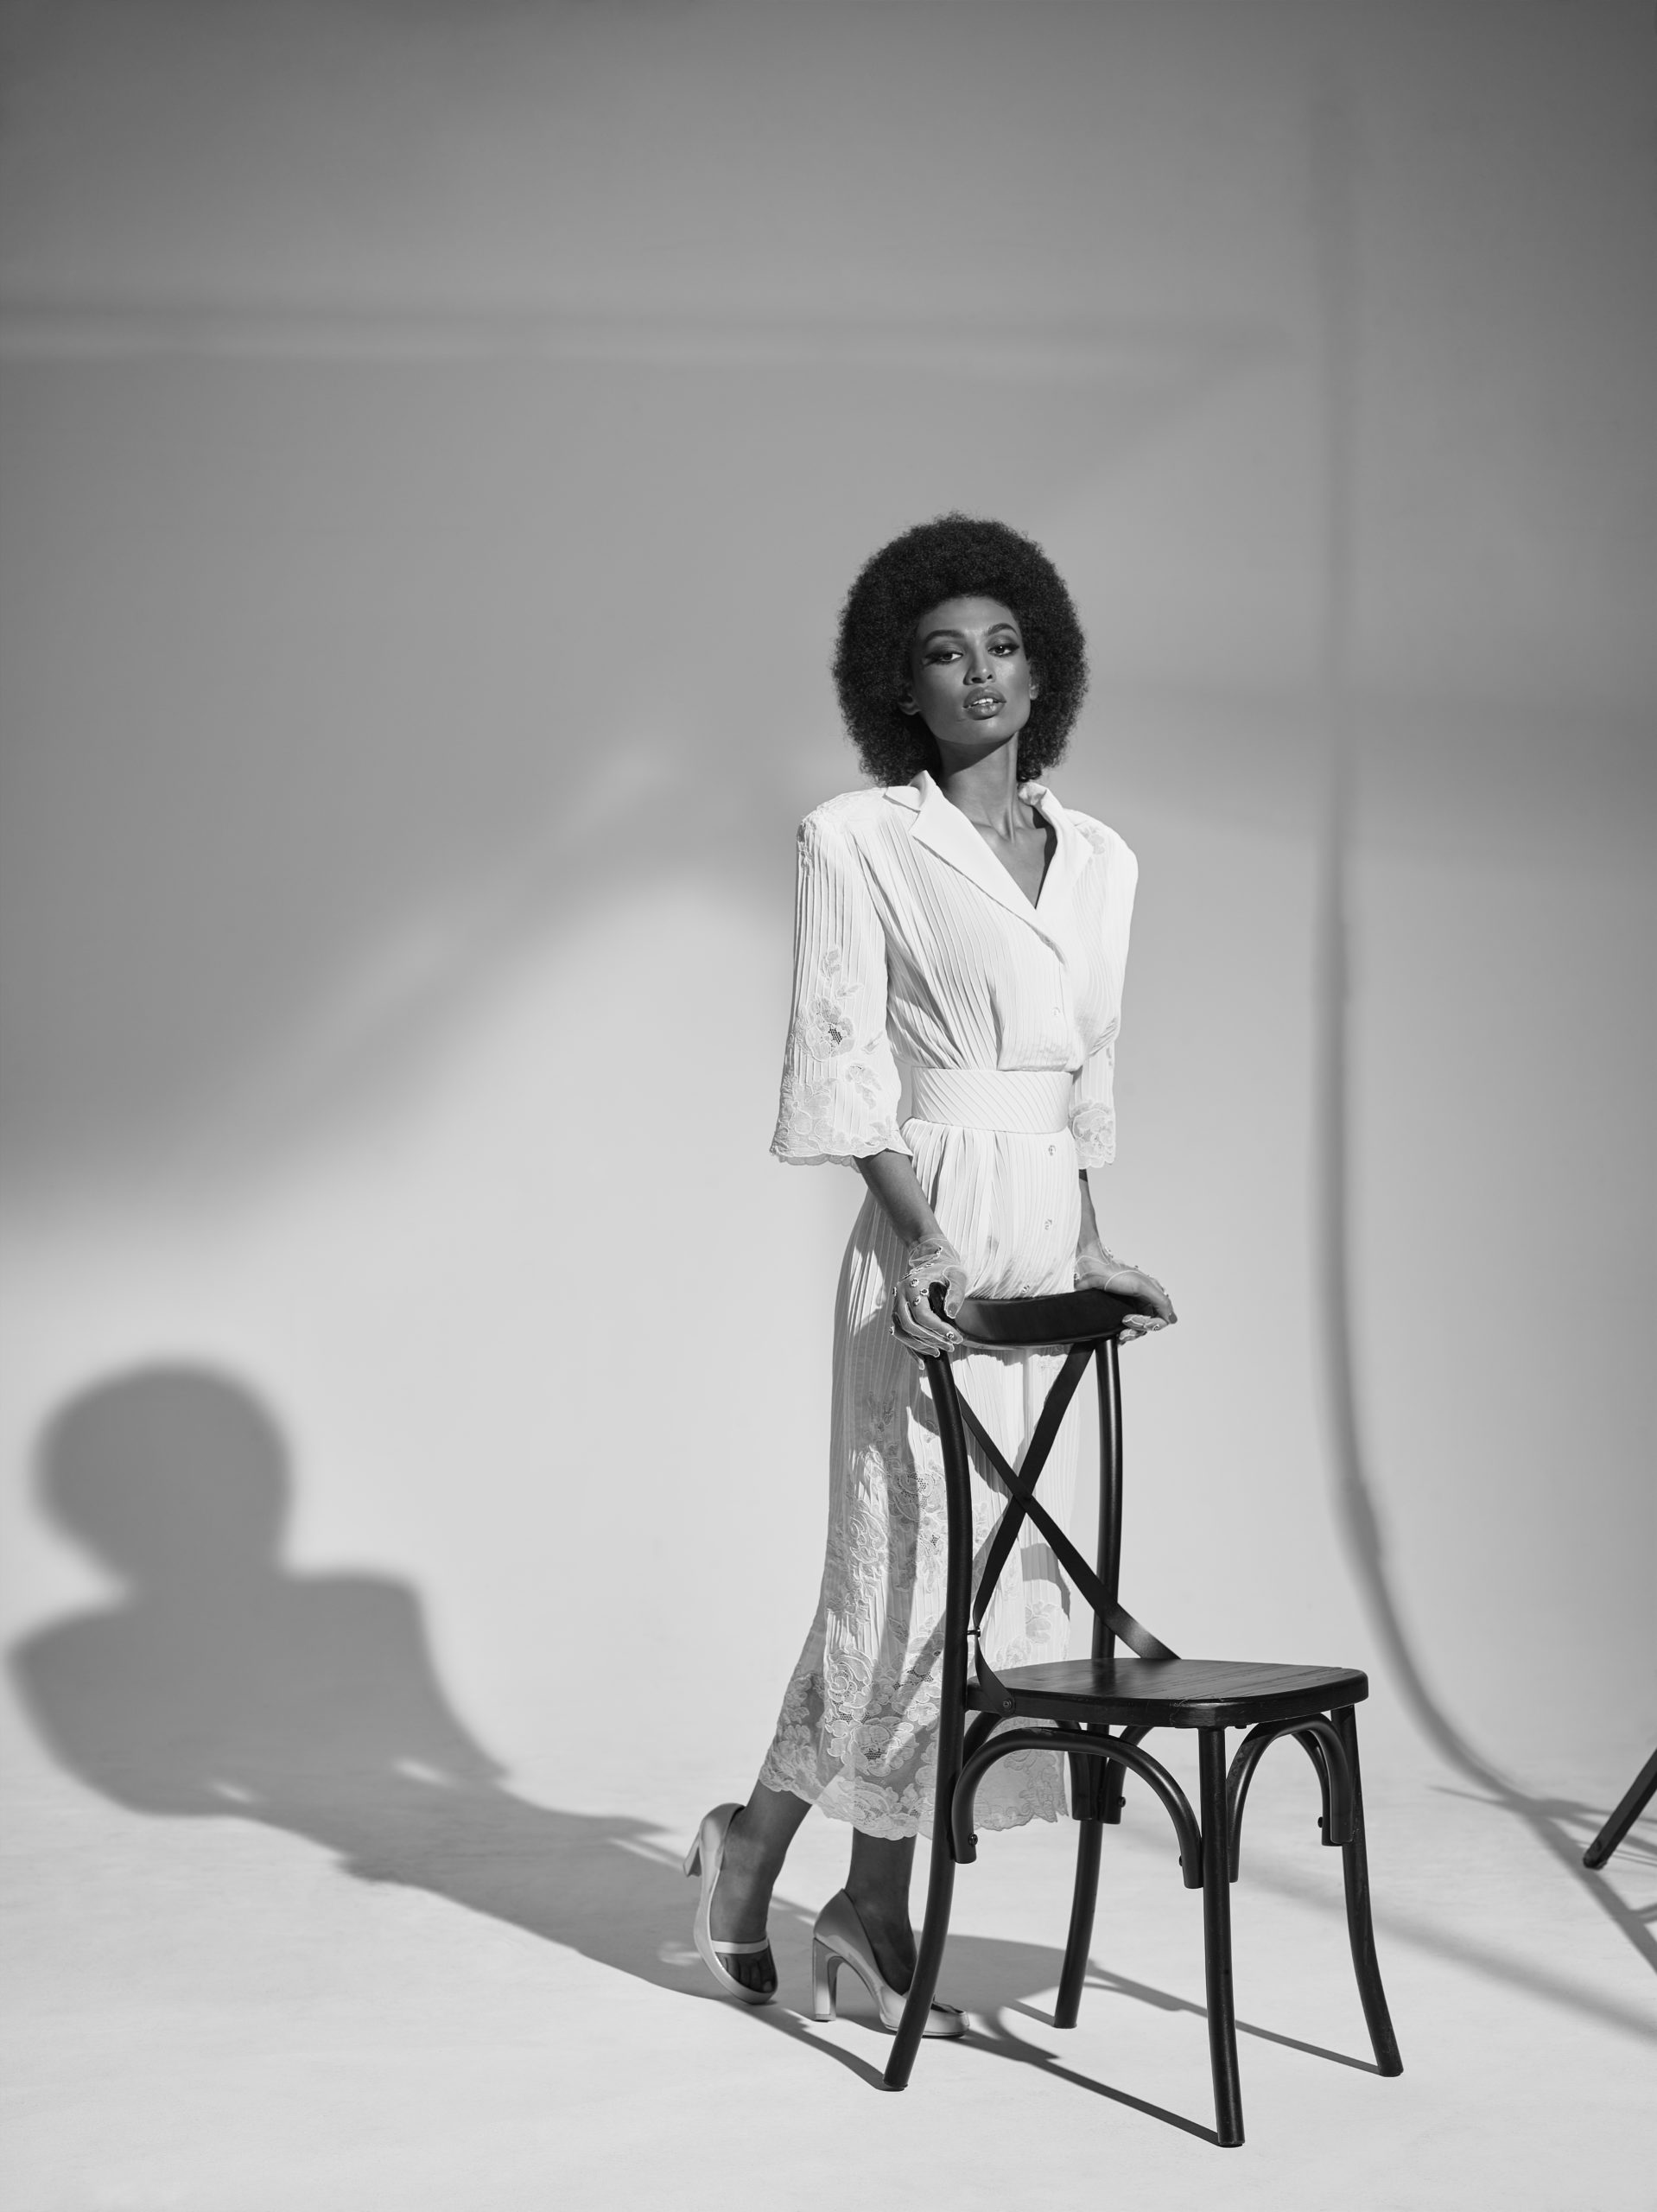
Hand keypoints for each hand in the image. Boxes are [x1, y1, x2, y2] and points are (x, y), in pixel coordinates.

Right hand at [891, 1232, 968, 1356]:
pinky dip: (909, 1348)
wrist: (930, 1256)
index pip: (922, 1314)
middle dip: (930, 1340)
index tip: (956, 1337)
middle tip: (950, 1347)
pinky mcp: (899, 1311)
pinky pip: (899, 1332)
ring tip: (938, 1353)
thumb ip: (955, 1293)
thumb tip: (951, 1315)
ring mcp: (897, 1303)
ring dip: (919, 1346)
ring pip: (901, 1331)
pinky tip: (921, 1361)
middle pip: (909, 1325)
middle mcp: (900, 1294)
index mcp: (913, 1284)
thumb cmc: (946, 1266)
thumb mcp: (957, 1275)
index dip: (939, 1329)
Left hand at [1074, 1244, 1176, 1343]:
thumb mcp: (1142, 1286)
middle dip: (1139, 1329)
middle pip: (1149, 1325)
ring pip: (1137, 1330)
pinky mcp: (1116, 1313)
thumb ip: (1161, 1302)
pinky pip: (1124, 1330)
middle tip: (1125, 1322)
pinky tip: (1116, 1336)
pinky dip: (1122, 1335)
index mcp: (1152, 1294)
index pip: (1162, 1318)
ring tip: (1120, 1333)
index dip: (1152, 1323)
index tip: (1137, 1320)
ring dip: (1130, 1334)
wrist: (1090, 1272)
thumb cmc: (1114, 1274)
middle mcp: (1142, 1302)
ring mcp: (1129, 1308)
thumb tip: (1172, 1319)